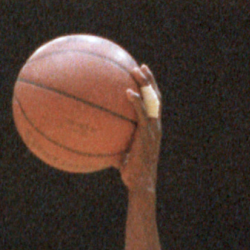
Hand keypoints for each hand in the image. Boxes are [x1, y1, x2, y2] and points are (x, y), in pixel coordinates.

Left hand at [118, 66, 160, 191]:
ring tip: (137, 70)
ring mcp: (153, 129)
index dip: (149, 89)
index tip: (141, 76)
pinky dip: (136, 101)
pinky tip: (127, 92)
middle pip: (155, 97)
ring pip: (152, 100)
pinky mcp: (148, 134)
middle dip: (149, 80)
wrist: (141, 183)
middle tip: (140, 66)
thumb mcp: (120, 154)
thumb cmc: (130, 173)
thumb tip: (93, 140)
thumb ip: (111, 143)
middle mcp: (155, 125)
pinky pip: (143, 113)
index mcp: (152, 128)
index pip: (153, 104)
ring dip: (146, 84)